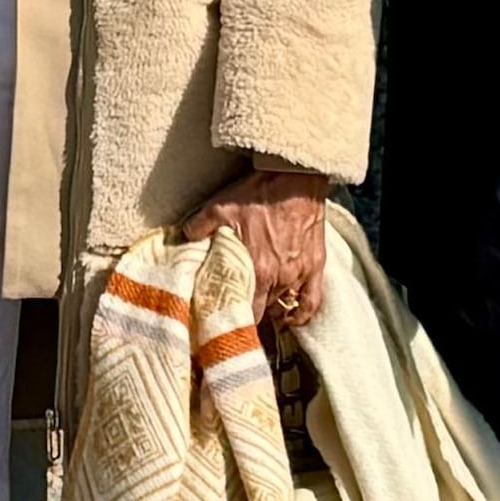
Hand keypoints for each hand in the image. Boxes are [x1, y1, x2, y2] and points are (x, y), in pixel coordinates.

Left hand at [191, 162, 338, 322]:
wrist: (294, 178)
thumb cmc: (258, 193)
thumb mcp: (219, 207)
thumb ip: (199, 226)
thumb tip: (184, 237)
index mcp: (257, 270)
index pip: (246, 313)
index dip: (234, 320)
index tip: (223, 322)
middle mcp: (280, 278)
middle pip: (263, 311)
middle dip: (249, 314)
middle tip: (236, 314)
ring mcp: (299, 274)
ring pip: (283, 307)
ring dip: (270, 309)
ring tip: (257, 310)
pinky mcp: (315, 266)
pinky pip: (312, 302)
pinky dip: (301, 314)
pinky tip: (290, 319)